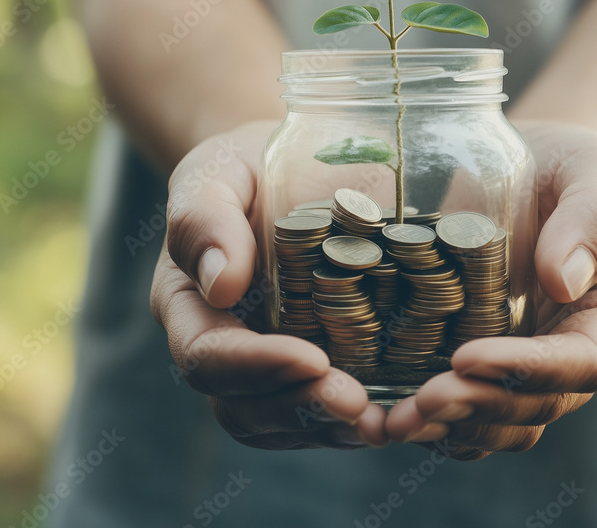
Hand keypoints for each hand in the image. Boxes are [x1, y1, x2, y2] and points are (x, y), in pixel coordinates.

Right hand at [151, 121, 389, 449]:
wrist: (289, 169)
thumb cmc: (245, 167)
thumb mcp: (216, 173)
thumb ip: (204, 218)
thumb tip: (221, 284)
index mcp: (191, 306)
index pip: (208, 355)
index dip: (256, 367)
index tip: (311, 359)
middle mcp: (226, 350)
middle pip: (246, 408)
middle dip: (302, 409)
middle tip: (356, 404)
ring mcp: (271, 369)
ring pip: (288, 425)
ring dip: (335, 429)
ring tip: (385, 422)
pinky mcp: (316, 372)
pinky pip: (328, 416)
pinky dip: (363, 421)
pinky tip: (404, 412)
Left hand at [385, 122, 596, 458]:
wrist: (539, 169)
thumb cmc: (575, 165)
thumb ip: (593, 220)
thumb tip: (562, 281)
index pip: (583, 361)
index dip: (526, 370)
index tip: (465, 358)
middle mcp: (578, 351)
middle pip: (537, 404)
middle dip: (479, 407)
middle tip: (419, 402)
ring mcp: (533, 365)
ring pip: (502, 423)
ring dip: (452, 429)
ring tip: (396, 421)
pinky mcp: (492, 363)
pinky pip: (471, 412)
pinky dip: (436, 422)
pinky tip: (389, 415)